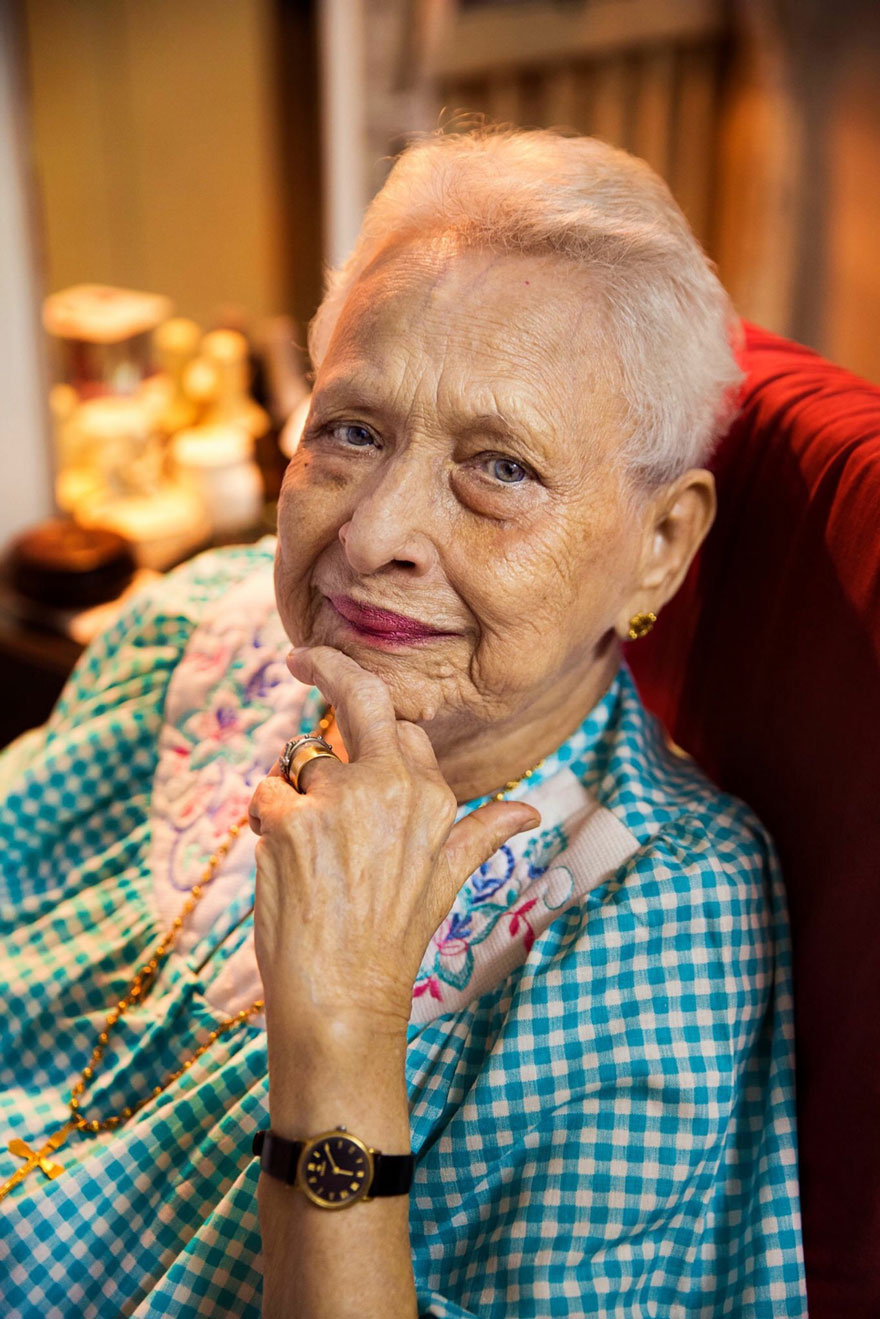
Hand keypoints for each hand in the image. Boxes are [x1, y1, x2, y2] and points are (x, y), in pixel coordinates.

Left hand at [248, 645, 540, 1040]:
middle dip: (328, 669)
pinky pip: (266, 792)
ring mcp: (340, 800)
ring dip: (292, 793)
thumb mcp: (449, 880)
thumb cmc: (391, 940)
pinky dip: (263, 821)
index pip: (402, 730)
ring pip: (300, 757)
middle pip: (359, 700)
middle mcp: (392, 787)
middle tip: (300, 658)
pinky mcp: (290, 820)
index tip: (351, 706)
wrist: (345, 1000)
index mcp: (433, 797)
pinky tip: (279, 863)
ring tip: (303, 852)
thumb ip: (483, 832)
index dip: (375, 725)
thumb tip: (530, 810)